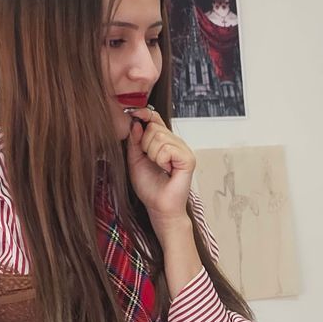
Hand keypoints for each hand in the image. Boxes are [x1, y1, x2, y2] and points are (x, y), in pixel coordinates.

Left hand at [124, 108, 195, 232]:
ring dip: (152, 154)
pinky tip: (166, 169)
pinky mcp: (188, 158)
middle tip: (150, 160)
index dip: (144, 114)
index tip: (134, 114)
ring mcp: (184, 150)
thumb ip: (134, 140)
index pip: (155, 118)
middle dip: (145, 144)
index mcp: (165, 141)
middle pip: (154, 127)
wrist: (159, 207)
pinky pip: (167, 148)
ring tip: (159, 167)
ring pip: (159, 137)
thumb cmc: (149, 187)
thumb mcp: (135, 159)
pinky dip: (161, 160)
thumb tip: (136, 121)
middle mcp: (176, 143)